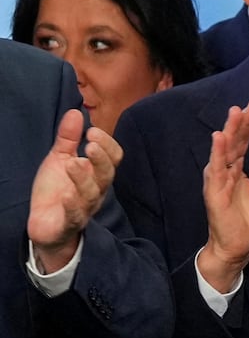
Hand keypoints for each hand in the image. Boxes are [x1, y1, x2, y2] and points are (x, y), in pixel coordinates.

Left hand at [28, 109, 121, 272]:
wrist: (46, 225)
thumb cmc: (57, 191)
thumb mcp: (60, 159)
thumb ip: (68, 138)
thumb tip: (75, 112)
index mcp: (96, 174)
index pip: (113, 158)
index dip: (107, 144)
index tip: (92, 130)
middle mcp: (96, 191)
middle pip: (107, 175)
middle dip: (100, 159)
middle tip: (89, 144)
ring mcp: (84, 208)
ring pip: (92, 194)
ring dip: (83, 178)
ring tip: (72, 163)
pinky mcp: (69, 223)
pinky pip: (75, 215)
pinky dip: (72, 205)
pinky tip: (66, 195)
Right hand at [197, 102, 248, 292]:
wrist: (237, 246)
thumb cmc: (245, 219)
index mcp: (236, 169)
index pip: (243, 142)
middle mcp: (225, 171)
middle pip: (233, 142)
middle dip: (241, 123)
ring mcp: (218, 181)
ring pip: (223, 152)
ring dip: (229, 132)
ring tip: (235, 113)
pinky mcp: (214, 193)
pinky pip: (216, 171)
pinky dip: (217, 154)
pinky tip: (219, 138)